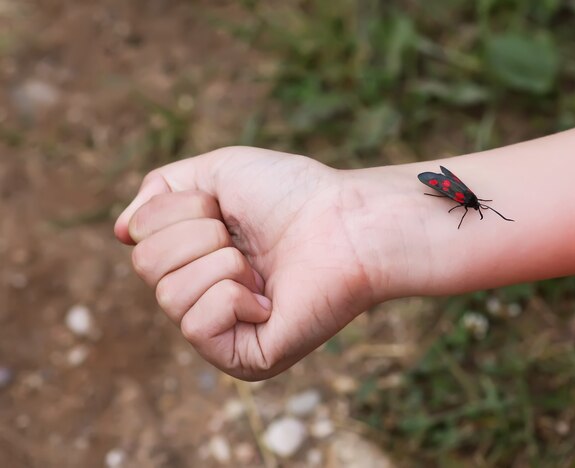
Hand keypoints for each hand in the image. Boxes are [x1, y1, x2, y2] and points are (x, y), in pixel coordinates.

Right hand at [114, 147, 392, 379]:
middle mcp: (203, 292)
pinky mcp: (244, 358)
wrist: (346, 222)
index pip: (139, 237)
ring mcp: (223, 328)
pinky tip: (266, 298)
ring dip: (220, 264)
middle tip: (244, 238)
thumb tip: (121, 232)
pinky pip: (196, 326)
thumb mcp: (217, 172)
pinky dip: (231, 297)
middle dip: (198, 236)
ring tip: (260, 266)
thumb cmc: (290, 194)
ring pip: (168, 296)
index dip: (179, 210)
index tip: (224, 207)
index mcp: (196, 253)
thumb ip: (161, 191)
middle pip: (146, 266)